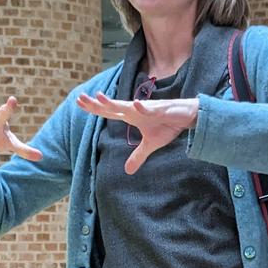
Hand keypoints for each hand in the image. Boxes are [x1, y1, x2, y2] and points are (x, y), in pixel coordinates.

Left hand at [77, 92, 198, 173]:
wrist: (188, 116)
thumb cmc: (168, 125)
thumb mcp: (151, 145)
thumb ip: (138, 156)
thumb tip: (127, 171)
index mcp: (131, 116)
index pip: (109, 111)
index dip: (94, 108)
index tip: (79, 103)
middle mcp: (136, 109)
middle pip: (112, 105)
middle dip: (96, 103)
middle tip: (79, 98)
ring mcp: (147, 108)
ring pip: (127, 105)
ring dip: (114, 101)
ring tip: (99, 97)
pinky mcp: (161, 109)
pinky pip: (150, 109)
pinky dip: (143, 107)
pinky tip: (136, 104)